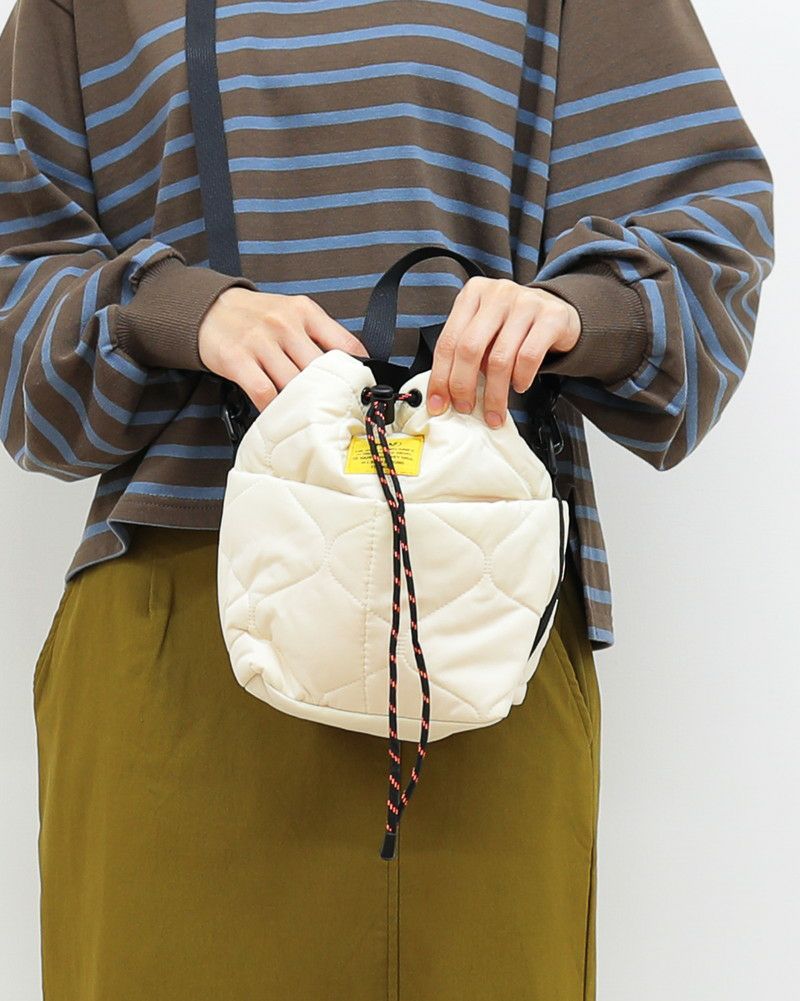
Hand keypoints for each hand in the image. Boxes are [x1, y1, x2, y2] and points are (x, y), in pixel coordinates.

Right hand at [198, 288, 368, 410]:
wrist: (209, 308)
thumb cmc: (257, 317)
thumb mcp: (293, 314)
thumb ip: (320, 337)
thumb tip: (351, 369)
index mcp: (305, 312)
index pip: (345, 345)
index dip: (358, 373)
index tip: (362, 392)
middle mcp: (285, 324)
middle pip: (320, 369)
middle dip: (329, 393)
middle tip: (334, 413)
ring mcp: (260, 341)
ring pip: (294, 384)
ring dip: (302, 404)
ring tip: (308, 417)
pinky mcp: (238, 359)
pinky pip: (264, 393)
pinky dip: (273, 409)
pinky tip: (278, 415)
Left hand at [426, 277, 580, 427]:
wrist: (557, 312)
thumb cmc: (513, 326)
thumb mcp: (485, 329)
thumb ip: (465, 351)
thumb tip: (447, 393)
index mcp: (473, 294)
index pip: (448, 341)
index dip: (440, 377)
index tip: (439, 403)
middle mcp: (497, 294)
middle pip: (470, 349)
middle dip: (463, 386)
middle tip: (466, 408)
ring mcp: (526, 302)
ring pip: (499, 358)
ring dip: (494, 393)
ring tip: (494, 409)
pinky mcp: (551, 317)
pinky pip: (529, 357)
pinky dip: (521, 379)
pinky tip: (519, 386)